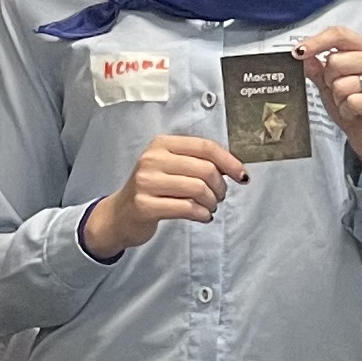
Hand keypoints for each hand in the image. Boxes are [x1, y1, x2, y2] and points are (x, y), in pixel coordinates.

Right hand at [82, 133, 245, 256]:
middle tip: (219, 197)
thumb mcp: (170, 167)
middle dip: (220, 187)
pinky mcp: (145, 205)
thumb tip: (233, 168)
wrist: (120, 215)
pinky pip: (187, 208)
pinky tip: (202, 216)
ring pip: (199, 189)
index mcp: (162, 144)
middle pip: (205, 169)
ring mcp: (146, 182)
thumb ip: (196, 162)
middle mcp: (152, 159)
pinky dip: (202, 214)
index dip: (229, 161)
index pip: (205, 147)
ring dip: (212, 202)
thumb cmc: (152, 190)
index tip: (241, 175)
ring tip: (209, 207)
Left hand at [297, 27, 361, 181]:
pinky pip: (354, 101)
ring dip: (338, 99)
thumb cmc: (352, 105)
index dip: (316, 41)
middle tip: (338, 91)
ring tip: (348, 103)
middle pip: (336, 60)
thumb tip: (303, 55)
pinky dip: (347, 111)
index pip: (340, 34)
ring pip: (343, 83)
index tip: (298, 52)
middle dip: (329, 80)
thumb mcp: (329, 84)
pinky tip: (356, 113)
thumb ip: (317, 68)